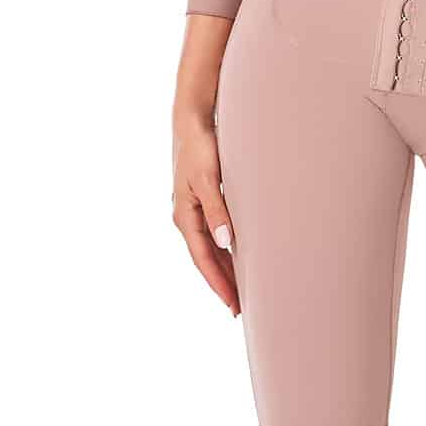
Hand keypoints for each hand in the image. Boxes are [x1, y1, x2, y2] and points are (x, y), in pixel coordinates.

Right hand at [172, 97, 239, 315]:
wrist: (192, 119)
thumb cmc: (200, 146)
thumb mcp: (209, 179)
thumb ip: (217, 211)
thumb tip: (225, 243)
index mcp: (185, 216)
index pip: (203, 259)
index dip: (219, 283)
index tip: (234, 304)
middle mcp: (186, 216)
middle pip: (206, 258)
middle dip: (222, 282)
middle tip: (240, 306)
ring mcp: (193, 208)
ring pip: (210, 246)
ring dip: (224, 266)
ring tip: (241, 287)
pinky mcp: (202, 198)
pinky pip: (212, 232)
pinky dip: (224, 247)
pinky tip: (237, 253)